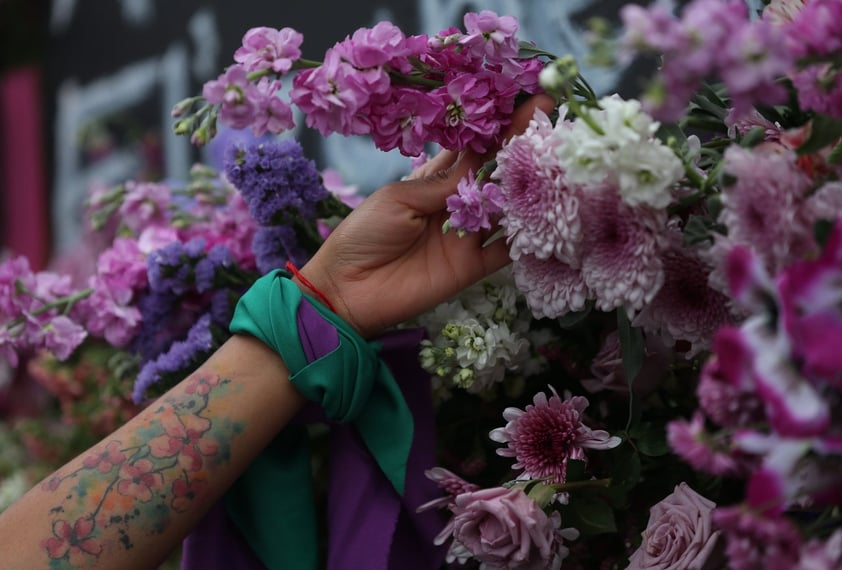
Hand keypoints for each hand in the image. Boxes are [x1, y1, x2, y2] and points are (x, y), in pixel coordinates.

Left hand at [299, 94, 555, 337]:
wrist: (347, 289)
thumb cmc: (365, 235)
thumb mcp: (400, 198)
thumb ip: (444, 183)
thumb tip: (483, 158)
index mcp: (436, 180)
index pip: (475, 149)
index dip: (499, 127)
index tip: (526, 102)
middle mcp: (458, 204)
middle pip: (499, 174)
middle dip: (524, 148)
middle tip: (552, 121)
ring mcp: (469, 235)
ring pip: (509, 209)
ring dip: (533, 188)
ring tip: (559, 161)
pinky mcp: (474, 266)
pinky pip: (508, 251)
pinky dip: (529, 237)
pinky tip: (551, 216)